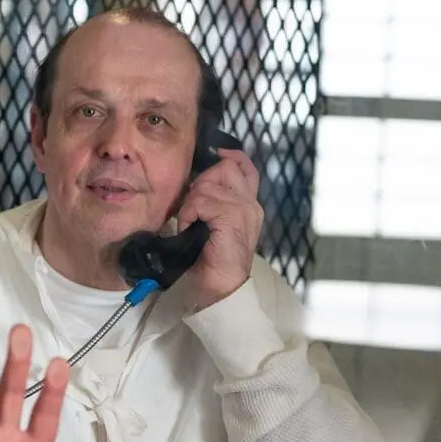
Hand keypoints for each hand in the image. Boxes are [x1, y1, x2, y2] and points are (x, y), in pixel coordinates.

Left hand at [175, 148, 263, 308]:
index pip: (245, 168)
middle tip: (191, 207)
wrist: (220, 288)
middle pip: (224, 168)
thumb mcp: (212, 225)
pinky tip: (189, 227)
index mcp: (249, 205)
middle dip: (201, 183)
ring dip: (191, 202)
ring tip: (190, 222)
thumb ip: (213, 202)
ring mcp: (244, 209)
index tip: (216, 153)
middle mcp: (251, 204)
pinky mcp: (233, 217)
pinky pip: (201, 200)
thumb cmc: (212, 260)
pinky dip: (189, 212)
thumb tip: (195, 183)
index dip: (230, 156)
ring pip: (208, 185)